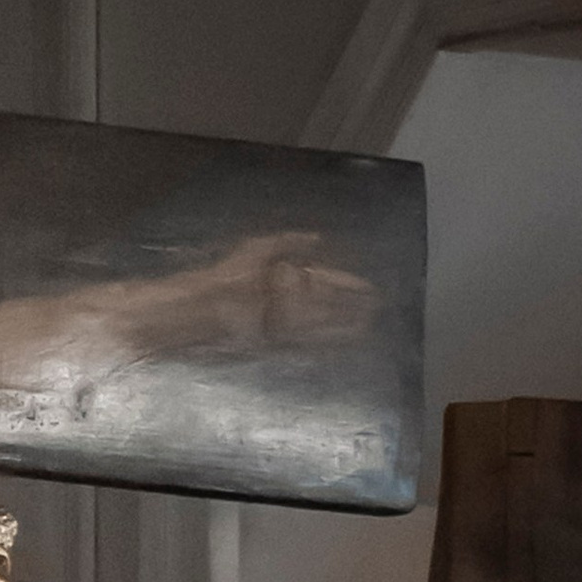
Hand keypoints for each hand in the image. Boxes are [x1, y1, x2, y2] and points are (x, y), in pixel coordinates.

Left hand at [181, 227, 370, 354]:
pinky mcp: (273, 343)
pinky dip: (325, 339)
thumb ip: (290, 241)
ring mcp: (281, 323)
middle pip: (325, 302)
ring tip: (368, 322)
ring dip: (344, 322)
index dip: (344, 283)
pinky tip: (343, 339)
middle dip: (349, 303)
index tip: (366, 286)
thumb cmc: (229, 274)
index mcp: (283, 275)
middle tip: (377, 305)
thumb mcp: (260, 248)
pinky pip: (305, 342)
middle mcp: (285, 300)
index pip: (322, 279)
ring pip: (320, 322)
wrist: (204, 307)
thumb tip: (318, 238)